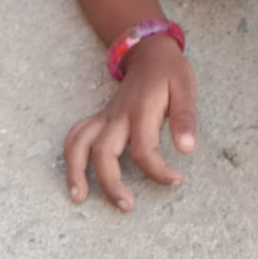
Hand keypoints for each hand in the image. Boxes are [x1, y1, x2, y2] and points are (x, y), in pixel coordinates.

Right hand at [63, 36, 196, 211]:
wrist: (150, 52)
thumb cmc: (170, 72)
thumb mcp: (186, 88)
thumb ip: (185, 118)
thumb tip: (186, 149)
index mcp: (142, 110)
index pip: (143, 150)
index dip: (158, 171)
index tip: (176, 180)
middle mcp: (118, 116)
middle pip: (104, 152)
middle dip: (110, 183)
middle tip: (126, 206)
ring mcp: (106, 117)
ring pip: (80, 143)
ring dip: (75, 170)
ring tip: (78, 198)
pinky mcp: (101, 119)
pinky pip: (77, 135)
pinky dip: (71, 154)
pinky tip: (75, 176)